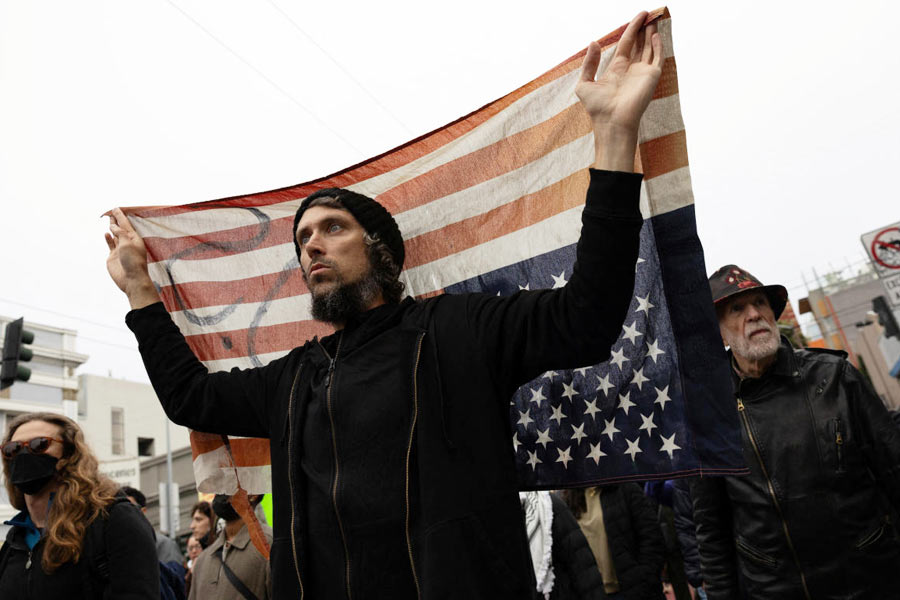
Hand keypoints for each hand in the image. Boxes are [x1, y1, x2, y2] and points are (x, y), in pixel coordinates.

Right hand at [105, 208, 160, 308]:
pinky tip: (106, 233)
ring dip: (113, 228)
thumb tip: (113, 226)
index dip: (120, 216)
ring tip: (109, 220)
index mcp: (134, 239)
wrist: (131, 280)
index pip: (126, 224)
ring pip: (115, 235)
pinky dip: (108, 238)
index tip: (116, 208)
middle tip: (113, 211)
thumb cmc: (134, 262)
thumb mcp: (128, 244)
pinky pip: (110, 244)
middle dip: (117, 220)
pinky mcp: (113, 257)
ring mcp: (120, 250)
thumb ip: (120, 234)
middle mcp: (127, 243)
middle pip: (121, 228)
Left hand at [576, 11, 662, 169]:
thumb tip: (593, 42)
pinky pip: (657, 58)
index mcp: (617, 69)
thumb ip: (589, 63)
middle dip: (644, 28)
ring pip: (650, 48)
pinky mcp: (651, 77)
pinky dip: (658, 45)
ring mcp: (642, 73)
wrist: (611, 122)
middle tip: (649, 13)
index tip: (638, 16)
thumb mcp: (585, 83)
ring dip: (652, 33)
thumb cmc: (597, 108)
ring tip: (654, 18)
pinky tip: (655, 34)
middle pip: (640, 43)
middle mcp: (631, 69)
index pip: (627, 43)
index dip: (631, 29)